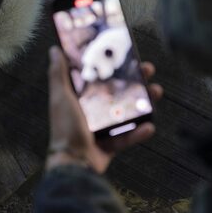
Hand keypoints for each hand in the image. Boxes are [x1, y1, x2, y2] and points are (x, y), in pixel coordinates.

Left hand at [45, 46, 162, 173]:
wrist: (73, 162)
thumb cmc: (65, 128)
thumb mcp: (60, 97)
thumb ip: (58, 74)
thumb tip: (55, 50)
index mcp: (79, 98)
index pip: (99, 77)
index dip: (113, 66)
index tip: (127, 56)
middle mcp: (91, 111)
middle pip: (117, 92)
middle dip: (135, 81)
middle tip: (148, 71)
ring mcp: (102, 129)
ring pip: (127, 112)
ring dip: (143, 103)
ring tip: (156, 92)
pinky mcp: (110, 145)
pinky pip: (128, 137)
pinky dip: (139, 133)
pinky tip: (149, 126)